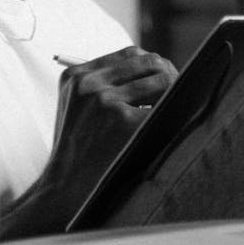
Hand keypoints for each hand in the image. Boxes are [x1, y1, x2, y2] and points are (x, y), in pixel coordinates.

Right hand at [50, 46, 177, 169]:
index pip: (129, 55)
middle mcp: (89, 82)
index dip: (151, 65)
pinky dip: (171, 115)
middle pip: (148, 61)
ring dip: (173, 95)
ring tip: (173, 112)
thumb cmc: (77, 151)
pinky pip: (164, 106)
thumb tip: (159, 68)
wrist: (65, 189)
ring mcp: (104, 100)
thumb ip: (105, 86)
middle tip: (179, 93)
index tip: (163, 78)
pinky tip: (166, 128)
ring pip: (161, 80)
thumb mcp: (78, 109)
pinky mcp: (121, 120)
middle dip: (168, 75)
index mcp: (76, 76)